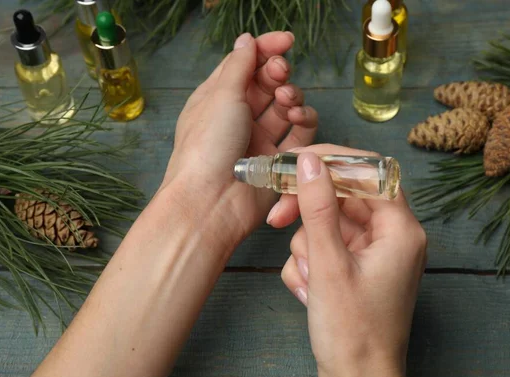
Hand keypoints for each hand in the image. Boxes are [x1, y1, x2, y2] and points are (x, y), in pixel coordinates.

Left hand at [161, 32, 316, 249]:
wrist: (210, 202)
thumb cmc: (206, 147)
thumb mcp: (220, 95)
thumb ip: (239, 65)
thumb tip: (246, 40)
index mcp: (216, 99)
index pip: (244, 65)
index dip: (265, 49)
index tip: (286, 41)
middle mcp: (237, 118)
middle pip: (267, 85)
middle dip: (278, 73)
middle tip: (280, 73)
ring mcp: (258, 140)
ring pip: (285, 108)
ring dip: (291, 97)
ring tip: (287, 101)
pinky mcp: (277, 160)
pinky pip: (299, 135)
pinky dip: (303, 121)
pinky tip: (298, 117)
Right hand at [269, 145, 426, 376]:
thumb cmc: (353, 334)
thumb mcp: (329, 264)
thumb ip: (318, 207)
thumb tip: (310, 162)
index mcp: (400, 230)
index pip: (368, 171)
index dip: (331, 161)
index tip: (295, 162)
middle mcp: (391, 237)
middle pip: (342, 198)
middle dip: (308, 214)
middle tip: (277, 218)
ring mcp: (372, 255)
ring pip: (327, 225)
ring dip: (307, 249)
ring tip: (309, 282)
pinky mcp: (355, 270)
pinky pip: (324, 249)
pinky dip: (309, 265)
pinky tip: (309, 293)